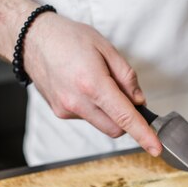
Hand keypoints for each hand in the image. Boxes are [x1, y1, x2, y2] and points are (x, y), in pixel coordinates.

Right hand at [22, 13, 161, 155]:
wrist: (31, 39)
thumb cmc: (68, 38)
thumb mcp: (106, 47)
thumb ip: (127, 76)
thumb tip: (139, 101)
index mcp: (92, 83)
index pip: (124, 117)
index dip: (143, 134)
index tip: (156, 148)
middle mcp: (78, 102)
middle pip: (116, 128)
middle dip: (126, 118)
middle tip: (123, 94)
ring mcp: (67, 110)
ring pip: (102, 124)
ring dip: (109, 112)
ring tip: (96, 83)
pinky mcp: (61, 113)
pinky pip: (88, 118)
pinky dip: (94, 108)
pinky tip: (83, 87)